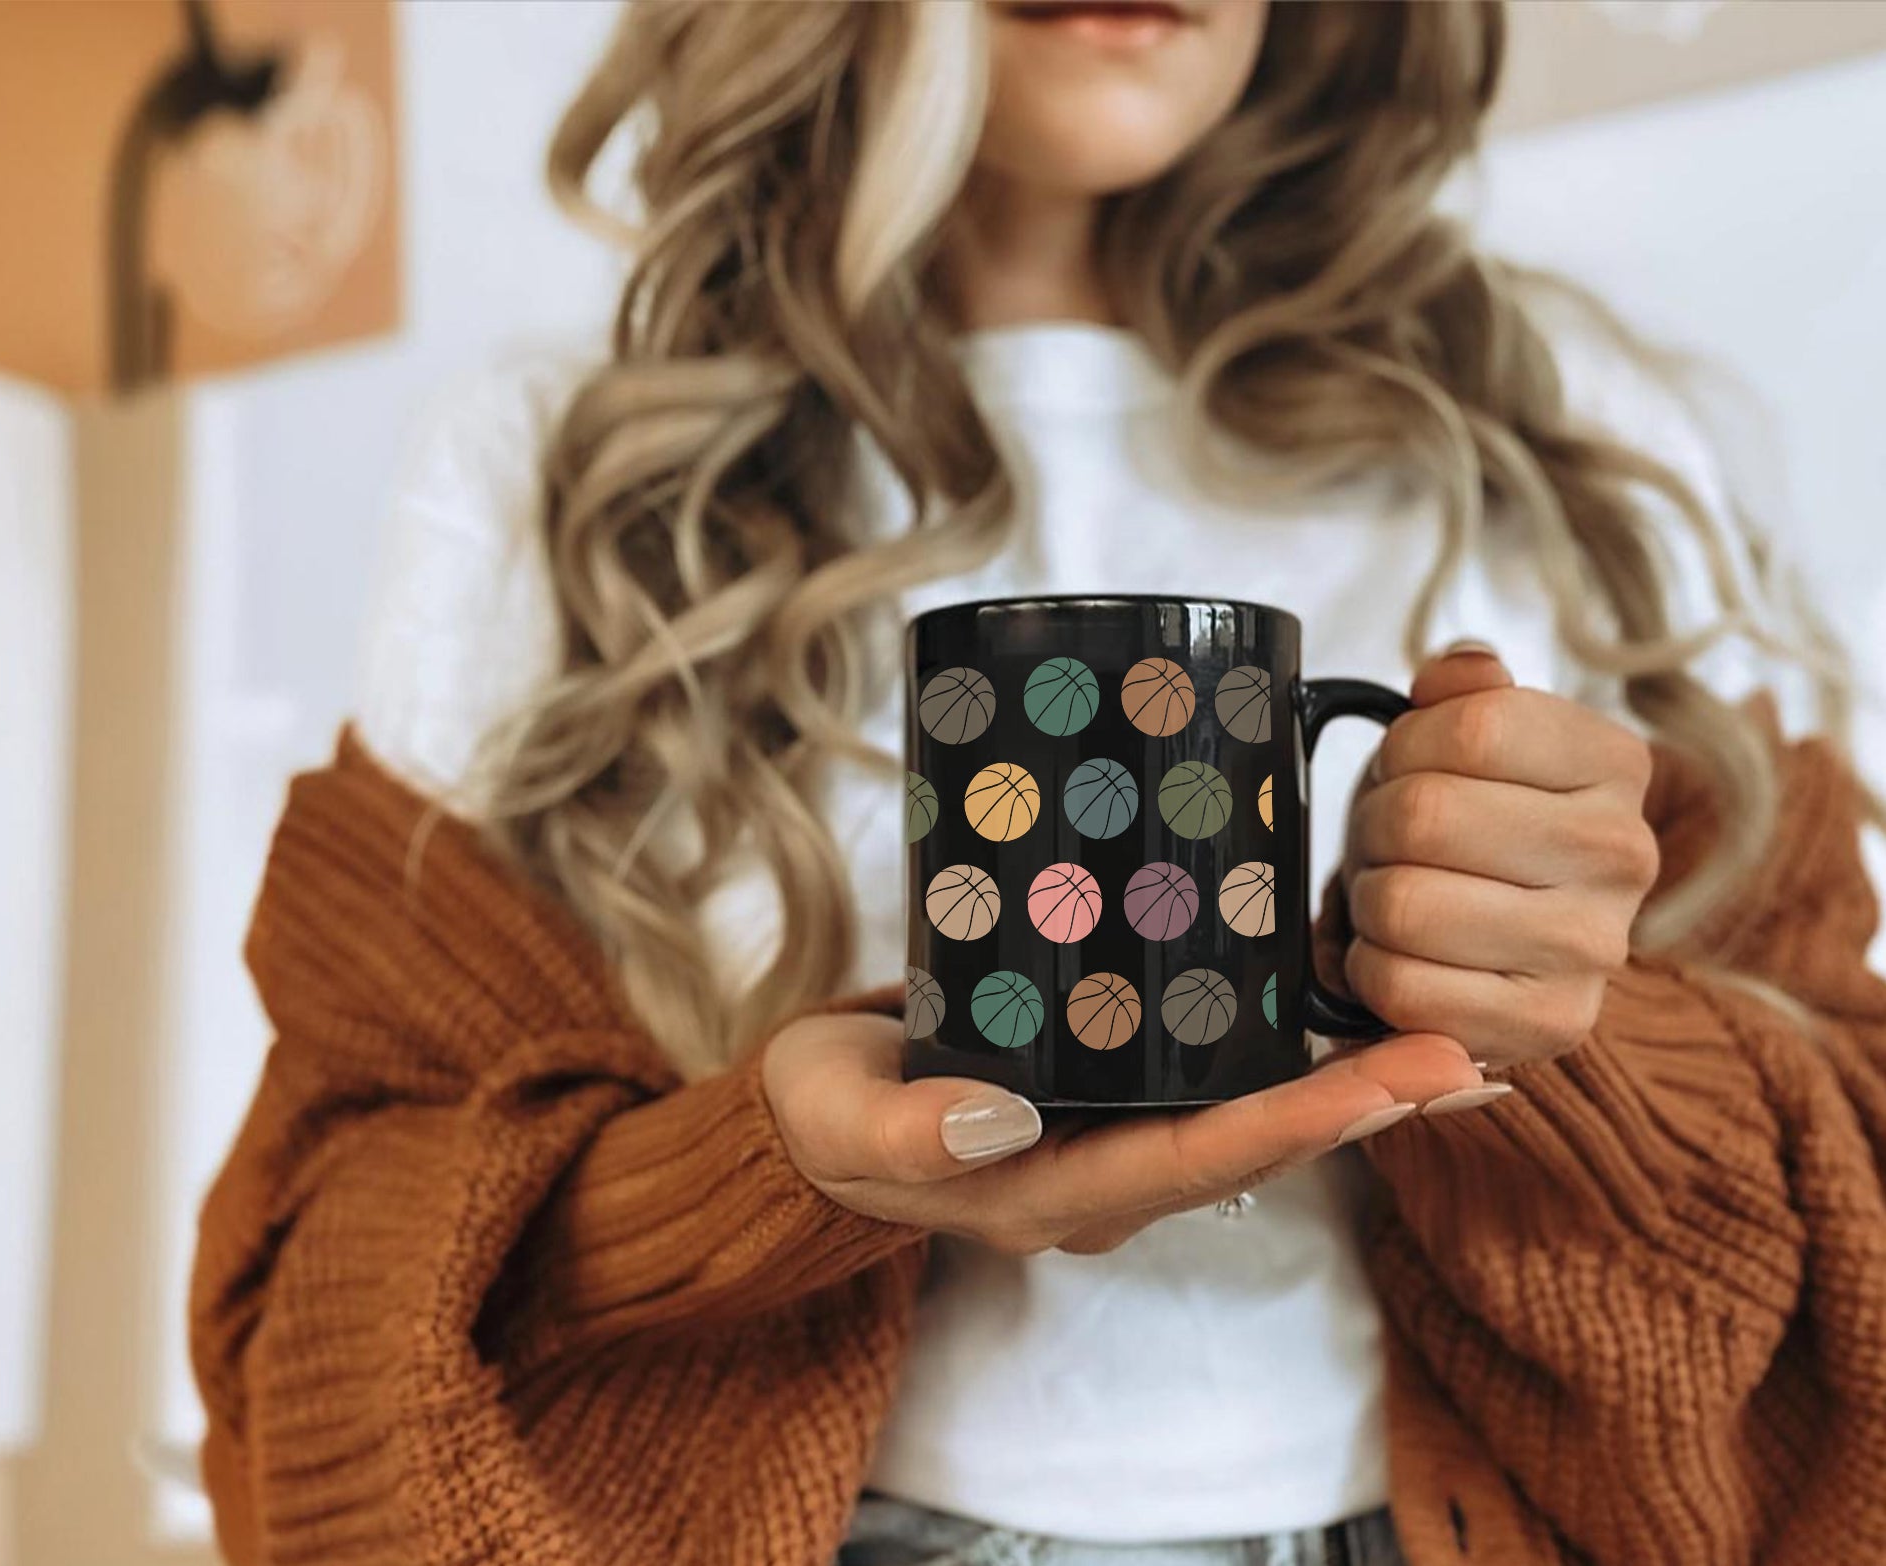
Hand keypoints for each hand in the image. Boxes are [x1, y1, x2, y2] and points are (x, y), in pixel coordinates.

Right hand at [761, 995, 1485, 1255]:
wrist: (820, 1109)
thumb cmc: (825, 1114)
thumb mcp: (839, 1120)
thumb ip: (909, 1132)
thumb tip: (1001, 1122)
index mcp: (1049, 1193)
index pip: (1194, 1162)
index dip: (1298, 1125)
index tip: (1393, 1085)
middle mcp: (1103, 1176)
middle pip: (1255, 1147)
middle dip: (1362, 1107)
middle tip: (1468, 1061)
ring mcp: (1112, 1135)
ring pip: (1253, 1115)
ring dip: (1352, 1084)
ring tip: (1454, 1046)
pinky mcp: (1111, 1086)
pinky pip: (1220, 1077)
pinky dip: (1295, 1052)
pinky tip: (1353, 1012)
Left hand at [1341, 644, 1659, 1069]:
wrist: (1488, 945)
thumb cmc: (1466, 828)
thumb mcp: (1466, 739)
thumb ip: (1463, 691)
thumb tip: (1455, 673)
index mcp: (1615, 762)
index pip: (1475, 727)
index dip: (1405, 748)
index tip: (1408, 769)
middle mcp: (1626, 853)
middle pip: (1424, 816)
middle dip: (1374, 827)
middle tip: (1387, 843)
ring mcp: (1596, 948)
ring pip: (1404, 904)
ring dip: (1369, 900)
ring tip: (1397, 896)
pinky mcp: (1551, 1026)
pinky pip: (1400, 985)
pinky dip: (1370, 968)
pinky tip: (1402, 955)